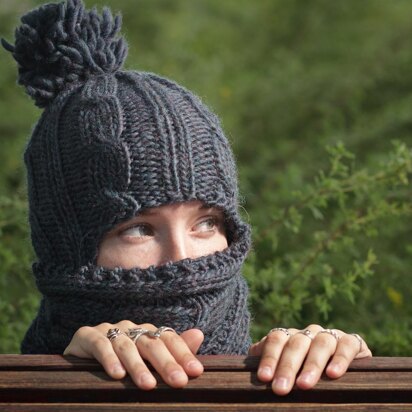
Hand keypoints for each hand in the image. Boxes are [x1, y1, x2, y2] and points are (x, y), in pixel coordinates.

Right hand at [63, 321, 203, 389]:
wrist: (78, 363)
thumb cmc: (120, 364)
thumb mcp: (147, 362)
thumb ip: (172, 351)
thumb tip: (199, 334)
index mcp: (146, 332)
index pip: (168, 339)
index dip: (183, 354)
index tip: (197, 372)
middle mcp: (130, 328)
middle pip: (151, 342)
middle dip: (166, 363)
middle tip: (178, 381)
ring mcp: (109, 330)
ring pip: (126, 345)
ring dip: (137, 366)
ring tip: (147, 385)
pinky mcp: (86, 335)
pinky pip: (99, 345)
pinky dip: (108, 359)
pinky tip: (116, 375)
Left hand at [249, 324, 371, 394]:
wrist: (339, 368)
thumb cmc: (302, 374)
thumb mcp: (284, 370)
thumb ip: (268, 369)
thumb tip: (246, 377)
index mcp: (289, 336)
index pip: (276, 340)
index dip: (269, 358)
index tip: (263, 378)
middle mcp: (309, 332)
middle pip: (296, 343)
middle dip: (287, 367)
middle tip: (280, 389)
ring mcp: (330, 335)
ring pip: (320, 344)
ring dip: (311, 365)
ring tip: (304, 385)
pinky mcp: (352, 342)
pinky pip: (347, 345)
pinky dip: (341, 358)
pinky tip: (333, 374)